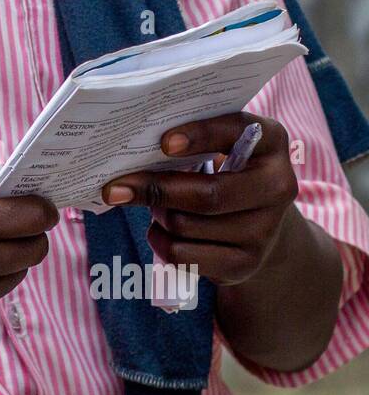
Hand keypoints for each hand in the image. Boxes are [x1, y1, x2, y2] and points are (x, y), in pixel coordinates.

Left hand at [101, 112, 298, 285]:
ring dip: (157, 216)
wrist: (258, 226)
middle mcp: (278, 186)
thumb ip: (192, 142)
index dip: (200, 136)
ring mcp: (265, 230)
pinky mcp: (245, 264)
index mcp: (272, 142)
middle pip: (207, 194)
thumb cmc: (224, 173)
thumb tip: (130, 149)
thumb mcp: (221, 148)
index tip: (164, 142)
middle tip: (116, 187)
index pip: (237, 131)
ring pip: (187, 225)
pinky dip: (160, 241)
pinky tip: (160, 231)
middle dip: (155, 189)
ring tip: (154, 207)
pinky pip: (183, 254)